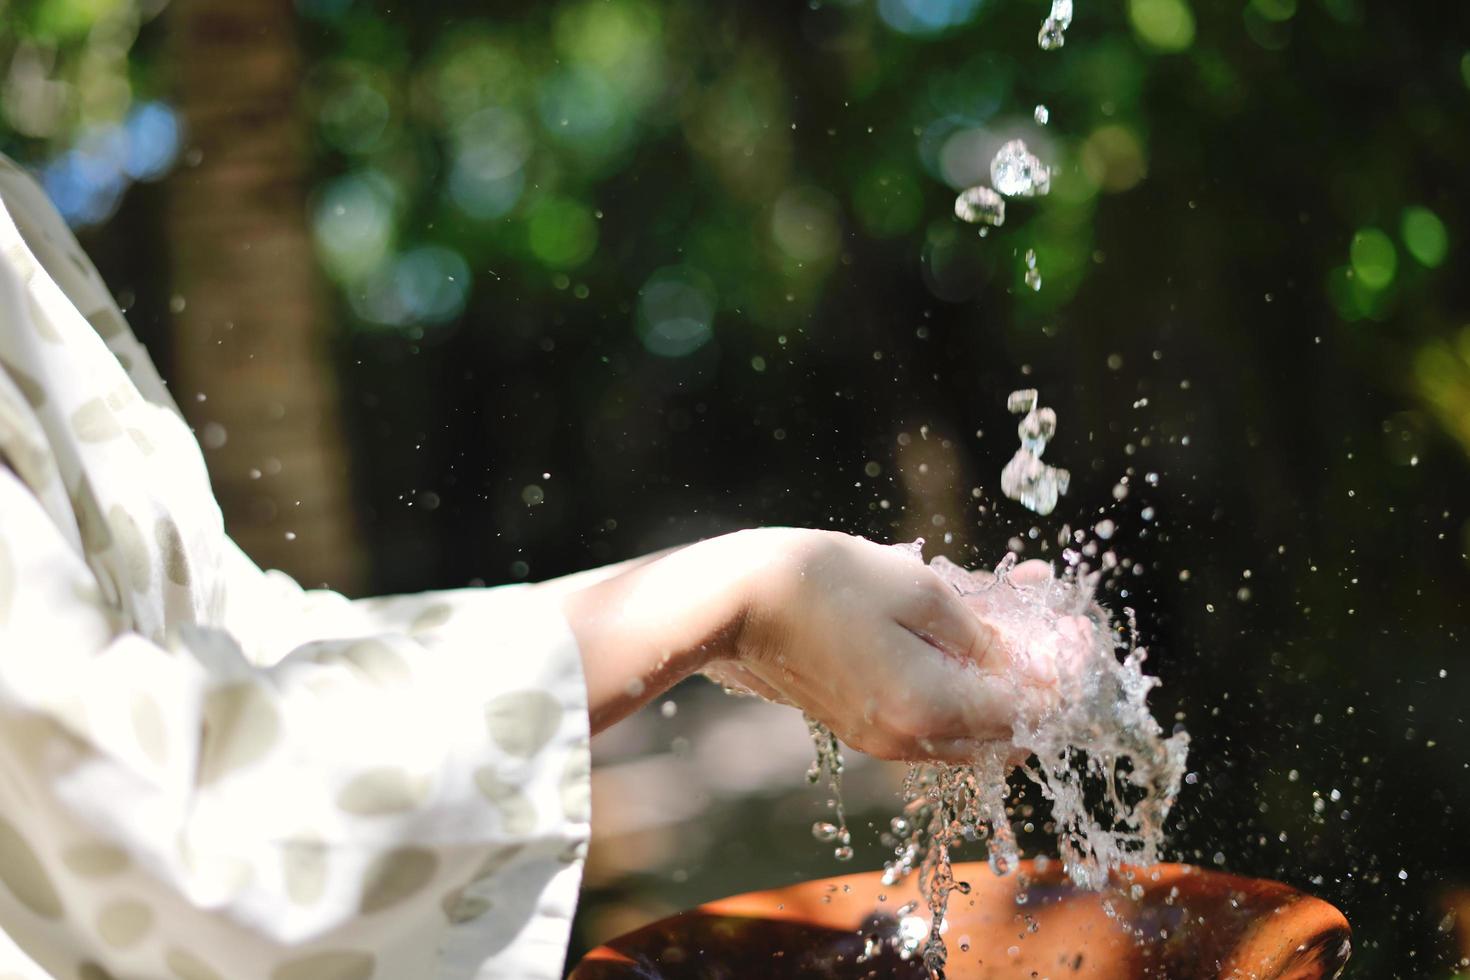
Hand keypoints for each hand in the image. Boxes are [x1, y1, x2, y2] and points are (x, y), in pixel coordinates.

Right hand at [560, 528, 1089, 760]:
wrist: (732, 600)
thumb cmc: (823, 581)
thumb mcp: (918, 589)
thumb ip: (983, 631)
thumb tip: (1028, 661)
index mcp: (930, 709)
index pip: (1031, 710)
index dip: (1066, 670)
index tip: (1078, 623)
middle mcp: (908, 739)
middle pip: (1006, 730)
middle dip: (1041, 677)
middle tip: (1056, 621)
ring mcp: (880, 735)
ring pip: (969, 724)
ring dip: (1001, 675)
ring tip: (1014, 609)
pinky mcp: (858, 719)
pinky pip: (931, 711)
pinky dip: (960, 676)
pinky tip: (962, 623)